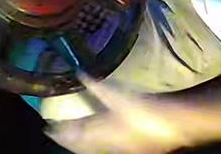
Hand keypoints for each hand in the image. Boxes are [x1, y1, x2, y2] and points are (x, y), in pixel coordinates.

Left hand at [48, 76, 188, 153]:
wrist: (172, 126)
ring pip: (94, 146)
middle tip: (55, 132)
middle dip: (68, 138)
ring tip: (73, 136)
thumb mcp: (119, 95)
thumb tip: (79, 74)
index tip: (48, 125)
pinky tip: (102, 137)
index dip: (61, 130)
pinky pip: (107, 146)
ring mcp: (120, 146)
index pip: (75, 133)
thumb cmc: (145, 110)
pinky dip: (97, 142)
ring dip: (82, 141)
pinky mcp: (132, 146)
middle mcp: (107, 141)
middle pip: (83, 143)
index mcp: (102, 130)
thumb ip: (98, 87)